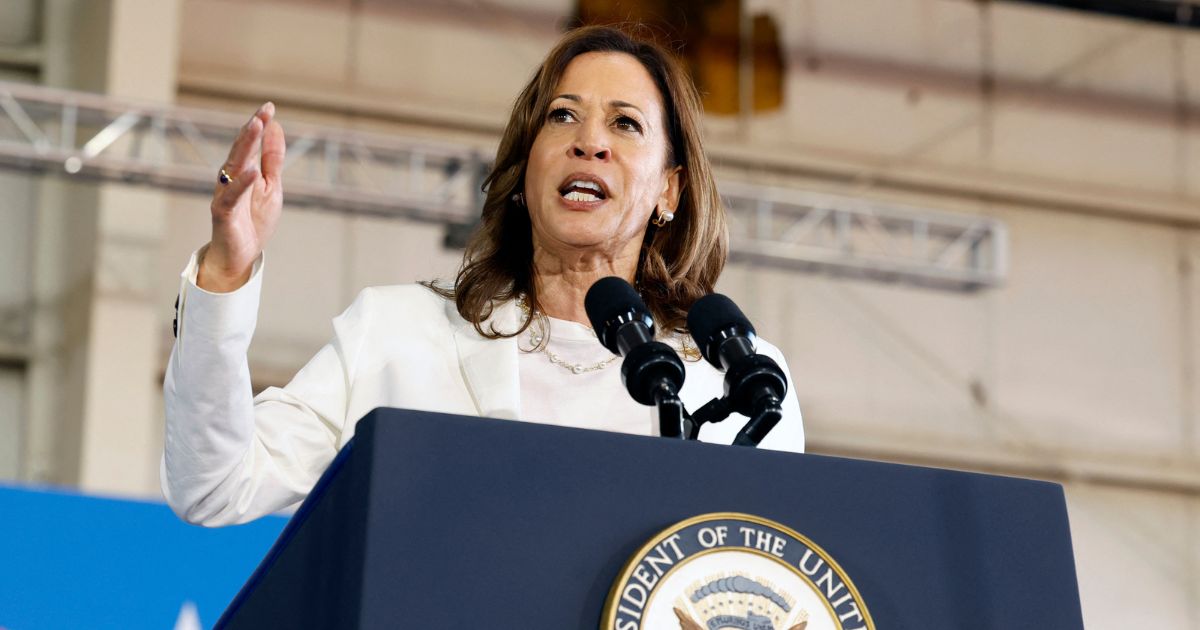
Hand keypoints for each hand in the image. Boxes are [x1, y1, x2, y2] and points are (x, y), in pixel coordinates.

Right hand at [198, 102, 285, 291]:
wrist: (241, 256)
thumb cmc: (253, 220)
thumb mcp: (271, 186)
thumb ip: (272, 159)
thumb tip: (276, 128)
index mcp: (244, 171)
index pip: (251, 144)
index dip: (259, 125)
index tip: (269, 107)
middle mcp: (231, 178)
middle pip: (240, 149)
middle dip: (251, 129)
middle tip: (262, 112)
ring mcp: (225, 194)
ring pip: (233, 165)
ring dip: (244, 146)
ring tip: (256, 127)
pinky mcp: (223, 212)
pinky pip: (231, 196)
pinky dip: (242, 183)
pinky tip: (253, 171)